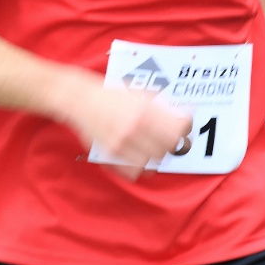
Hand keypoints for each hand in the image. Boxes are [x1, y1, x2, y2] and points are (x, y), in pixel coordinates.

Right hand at [64, 71, 192, 180]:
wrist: (80, 100)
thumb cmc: (110, 95)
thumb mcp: (139, 93)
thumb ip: (161, 104)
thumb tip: (185, 114)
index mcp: (145, 109)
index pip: (178, 128)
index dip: (185, 130)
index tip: (183, 129)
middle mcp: (135, 126)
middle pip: (169, 148)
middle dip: (170, 144)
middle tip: (166, 140)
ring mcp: (122, 142)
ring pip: (153, 162)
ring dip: (155, 157)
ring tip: (150, 149)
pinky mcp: (110, 154)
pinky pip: (134, 172)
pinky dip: (139, 168)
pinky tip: (138, 158)